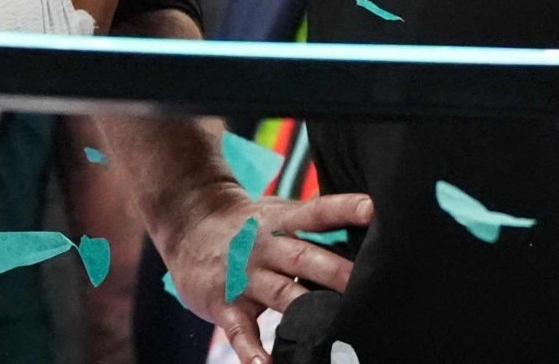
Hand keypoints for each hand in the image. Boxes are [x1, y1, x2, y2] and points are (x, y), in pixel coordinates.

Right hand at [152, 173, 374, 363]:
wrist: (187, 225)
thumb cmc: (247, 226)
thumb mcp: (276, 213)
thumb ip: (315, 227)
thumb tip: (367, 239)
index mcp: (280, 220)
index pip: (317, 212)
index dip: (344, 209)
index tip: (371, 210)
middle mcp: (264, 247)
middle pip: (302, 256)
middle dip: (334, 270)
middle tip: (365, 283)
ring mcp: (244, 276)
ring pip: (280, 293)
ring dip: (305, 308)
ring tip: (331, 327)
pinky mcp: (226, 304)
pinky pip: (241, 330)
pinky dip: (253, 351)